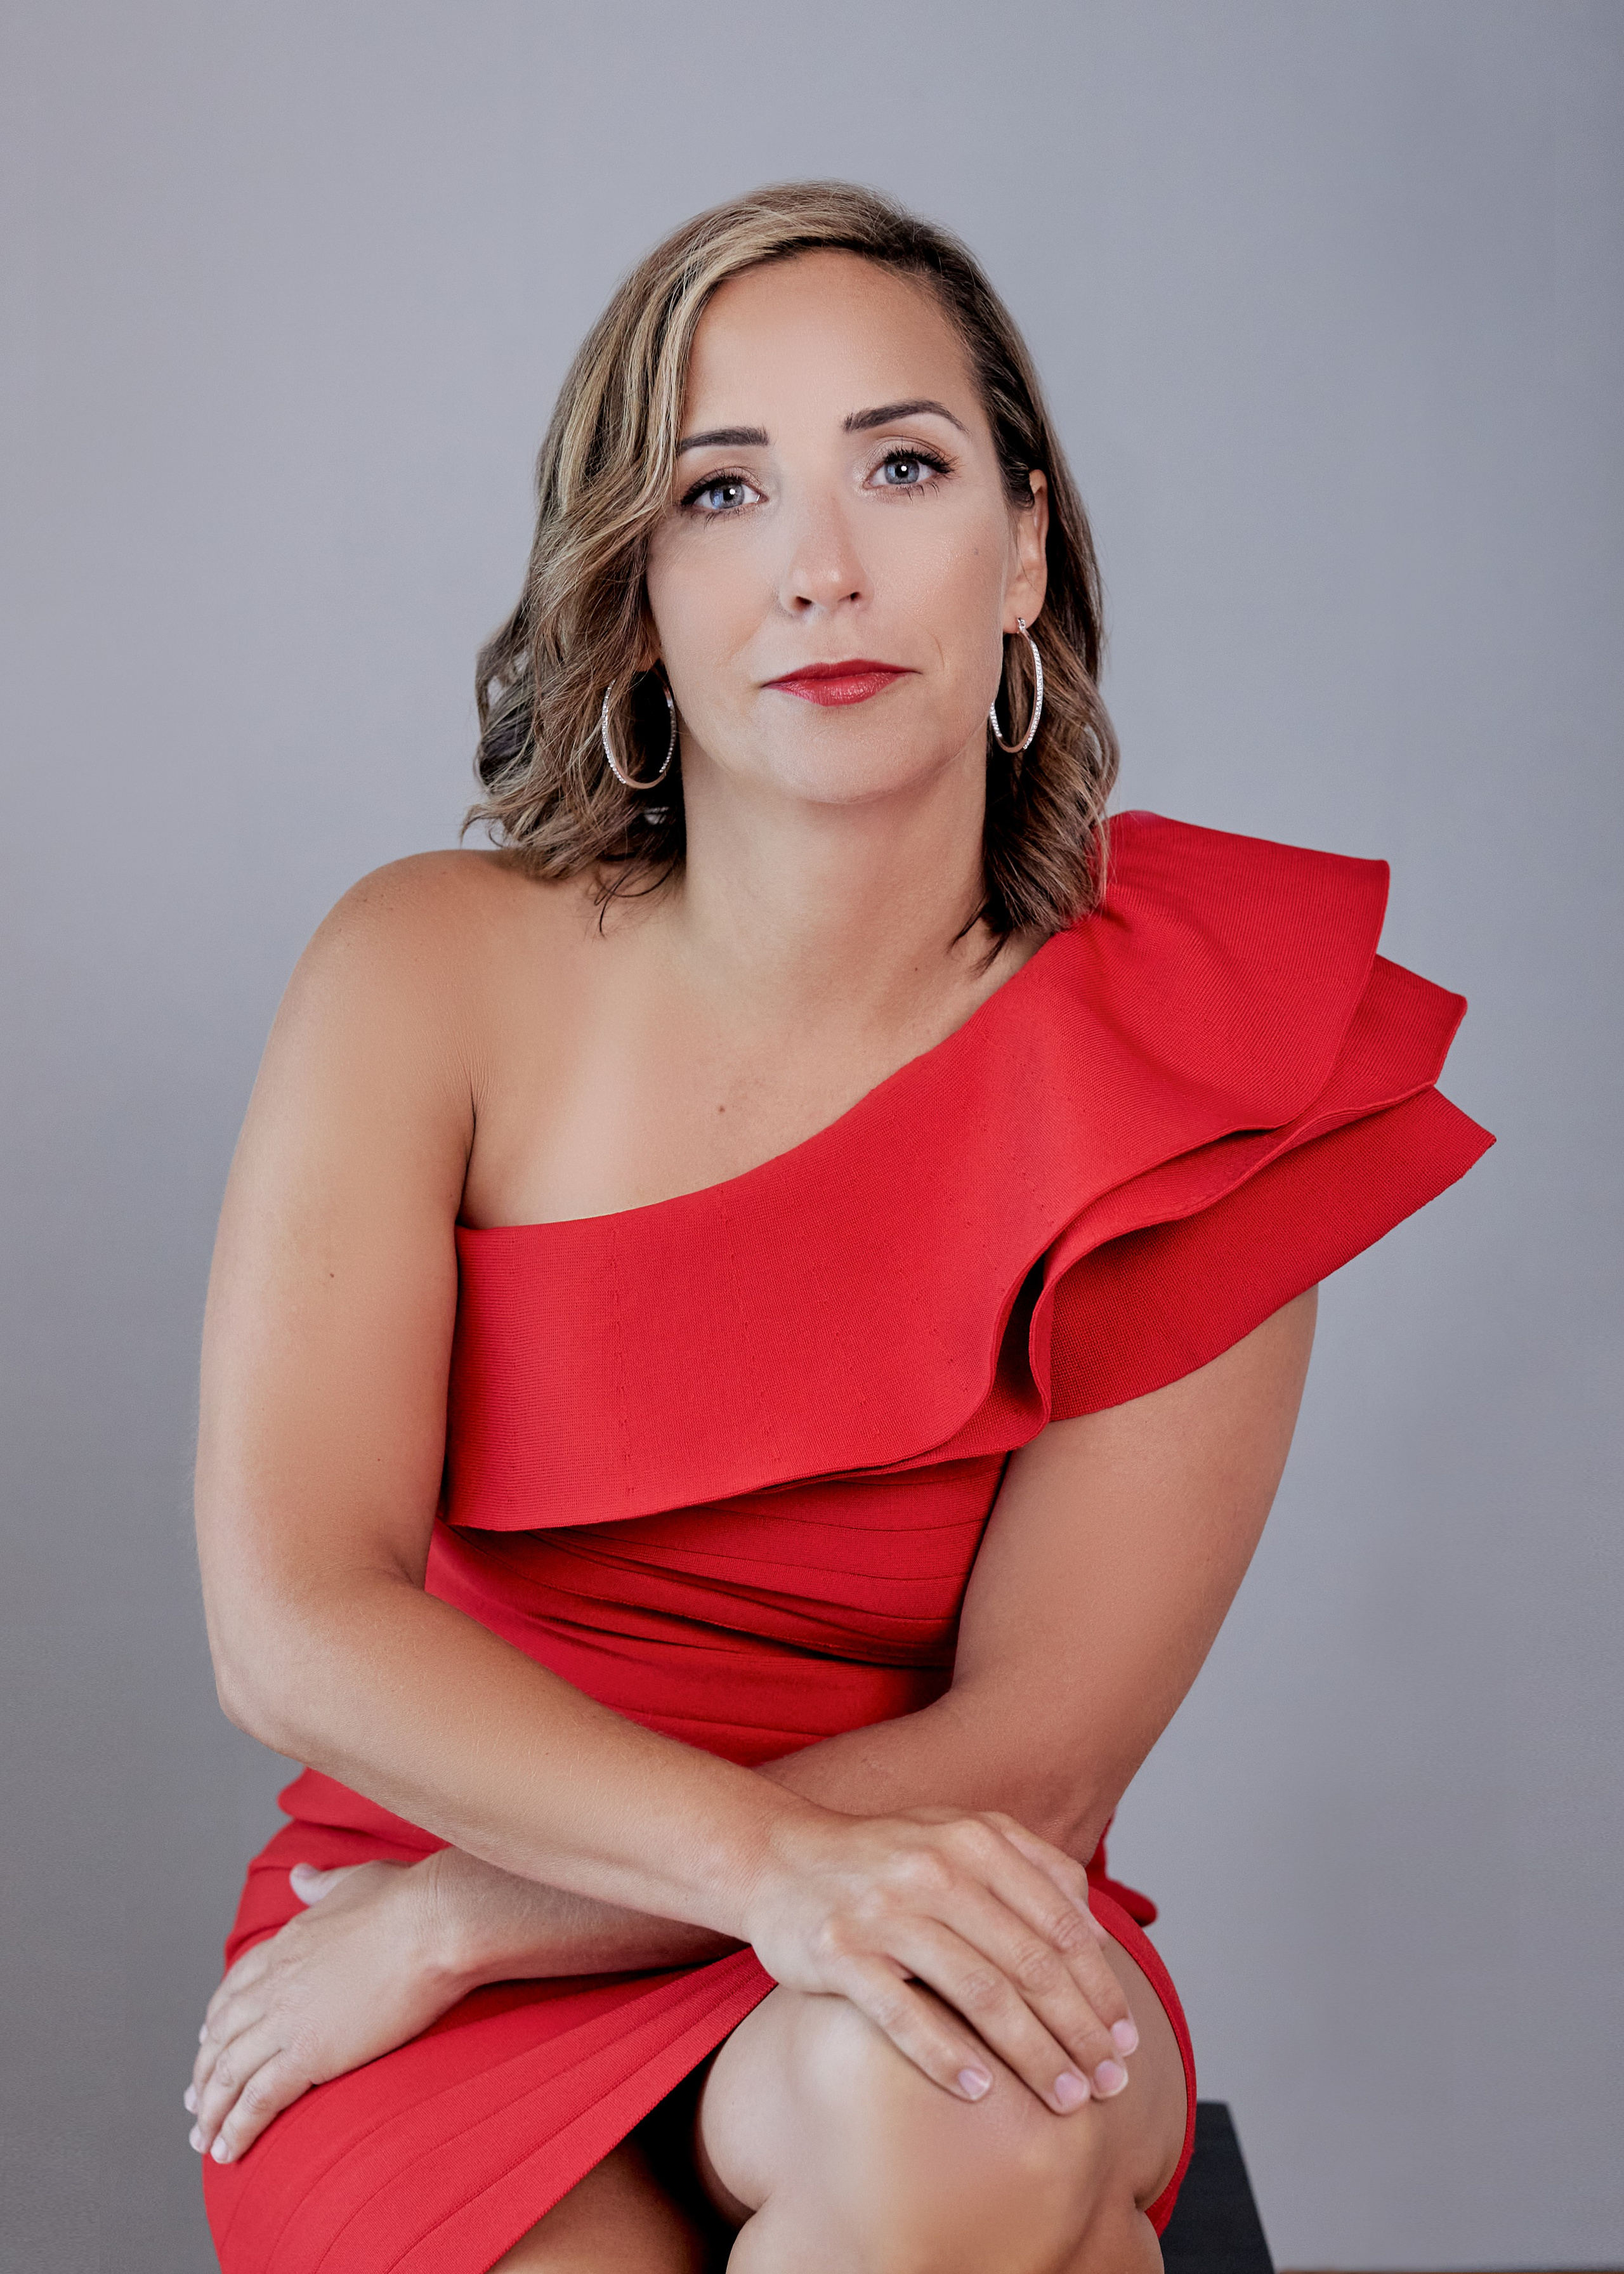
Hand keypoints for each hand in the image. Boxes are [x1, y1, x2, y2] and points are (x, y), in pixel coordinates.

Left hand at [187, 1858, 467, 2164]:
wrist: (434, 1925)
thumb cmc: (409, 1900)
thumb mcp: (356, 1881)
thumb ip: (322, 1884)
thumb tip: (299, 1874)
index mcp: (285, 1946)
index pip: (233, 1990)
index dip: (216, 2022)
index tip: (208, 2043)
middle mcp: (274, 1985)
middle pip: (221, 2038)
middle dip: (203, 2075)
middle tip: (195, 2105)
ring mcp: (286, 2021)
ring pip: (229, 2076)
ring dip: (211, 2113)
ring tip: (204, 2141)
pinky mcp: (307, 2055)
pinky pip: (257, 2101)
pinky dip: (236, 2130)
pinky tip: (228, 2151)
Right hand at [740, 1806, 1138, 2115]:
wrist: (778, 1858)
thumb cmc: (885, 1860)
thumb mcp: (958, 1837)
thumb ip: (1030, 1867)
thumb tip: (1096, 1930)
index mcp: (974, 1841)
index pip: (1059, 1923)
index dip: (1100, 1986)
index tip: (1127, 2040)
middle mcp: (935, 1869)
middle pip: (1030, 1962)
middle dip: (1080, 2030)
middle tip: (1111, 2083)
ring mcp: (886, 1911)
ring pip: (980, 1992)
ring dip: (1032, 2053)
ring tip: (1066, 2098)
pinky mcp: (841, 1952)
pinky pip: (905, 2014)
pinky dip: (948, 2056)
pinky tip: (982, 2092)